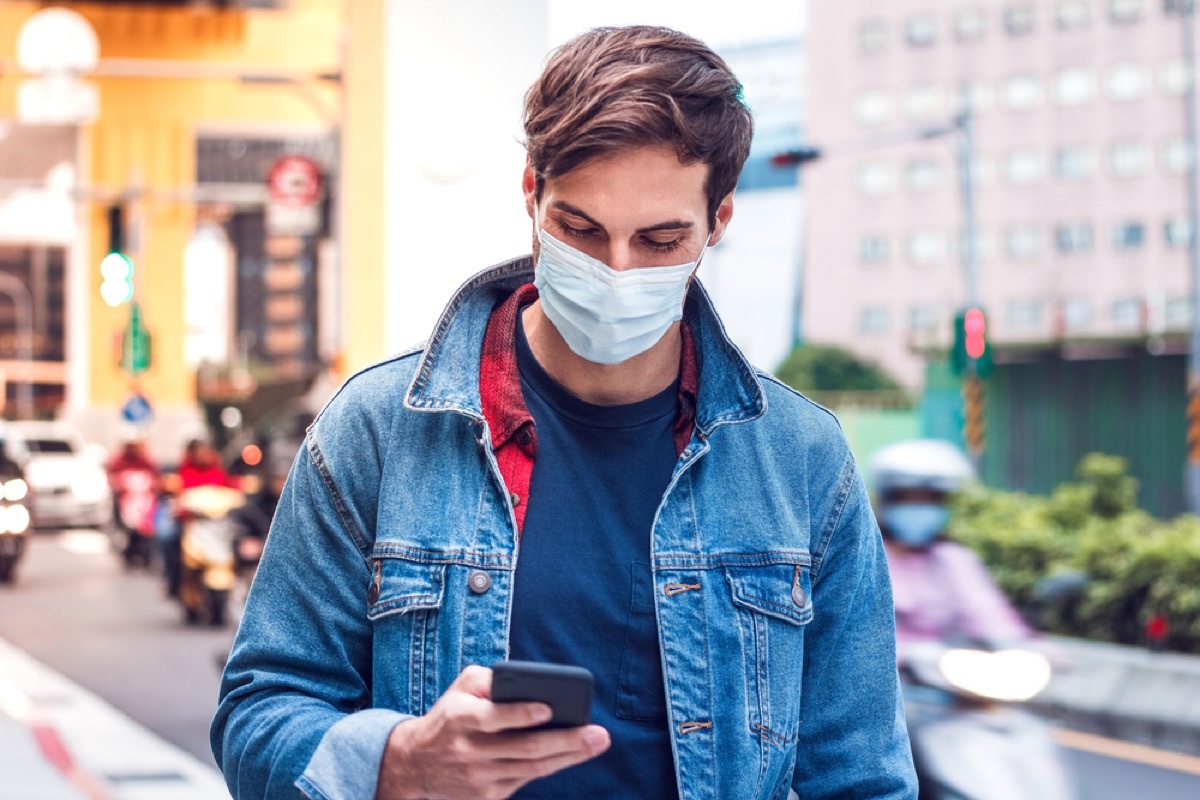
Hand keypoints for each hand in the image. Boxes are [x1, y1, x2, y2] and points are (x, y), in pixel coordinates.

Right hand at [376, 665, 609, 799]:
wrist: (414, 764)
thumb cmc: (449, 716)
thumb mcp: (460, 689)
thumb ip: (491, 678)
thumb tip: (527, 681)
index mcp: (462, 718)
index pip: (494, 717)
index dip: (521, 714)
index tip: (548, 709)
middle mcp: (471, 750)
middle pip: (525, 747)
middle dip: (566, 740)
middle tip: (598, 734)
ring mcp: (480, 777)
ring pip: (532, 767)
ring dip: (569, 756)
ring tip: (596, 742)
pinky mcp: (487, 795)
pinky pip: (526, 779)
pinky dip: (552, 766)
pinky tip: (573, 754)